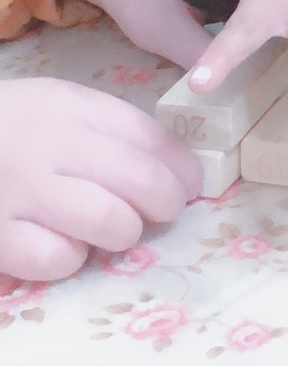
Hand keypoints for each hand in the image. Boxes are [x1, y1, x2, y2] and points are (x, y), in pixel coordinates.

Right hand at [0, 79, 202, 282]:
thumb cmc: (6, 130)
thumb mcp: (54, 105)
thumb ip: (108, 128)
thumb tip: (177, 169)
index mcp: (69, 107)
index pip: (148, 136)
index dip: (181, 167)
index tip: (190, 184)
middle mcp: (50, 146)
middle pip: (142, 180)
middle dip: (166, 203)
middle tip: (160, 212)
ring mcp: (24, 192)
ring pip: (112, 223)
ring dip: (123, 233)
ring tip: (110, 230)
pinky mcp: (0, 236)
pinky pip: (61, 259)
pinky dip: (69, 258)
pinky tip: (60, 245)